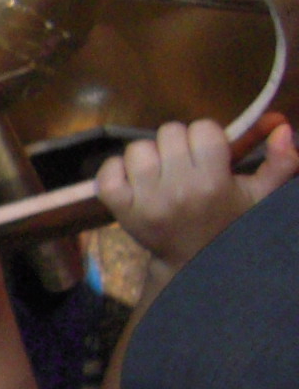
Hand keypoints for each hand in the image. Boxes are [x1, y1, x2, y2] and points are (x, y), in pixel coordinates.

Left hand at [95, 117, 297, 281]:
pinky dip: (116, 170)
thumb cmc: (228, 221)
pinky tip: (133, 180)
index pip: (203, 128)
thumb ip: (281, 163)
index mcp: (214, 182)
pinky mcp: (120, 210)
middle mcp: (178, 189)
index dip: (206, 137)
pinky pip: (107, 172)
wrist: (193, 261)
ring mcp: (146, 201)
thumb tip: (282, 127)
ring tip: (162, 174)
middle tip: (185, 164)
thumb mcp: (260, 197)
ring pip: (137, 148)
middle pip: (168, 132)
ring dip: (149, 155)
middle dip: (178, 144)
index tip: (209, 154)